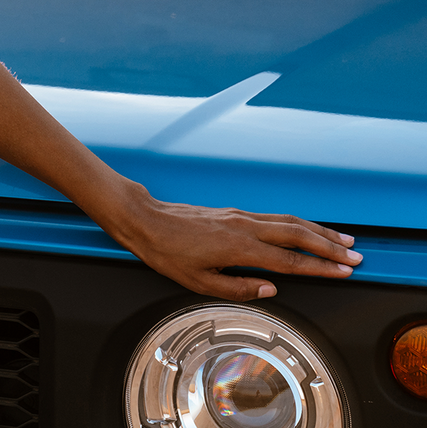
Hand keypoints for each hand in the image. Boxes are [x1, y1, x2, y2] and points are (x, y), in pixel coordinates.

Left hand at [111, 185, 361, 299]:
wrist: (145, 220)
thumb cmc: (167, 253)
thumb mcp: (198, 282)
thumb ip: (238, 288)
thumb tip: (271, 288)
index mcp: (239, 247)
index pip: (290, 260)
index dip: (320, 267)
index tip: (344, 271)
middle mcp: (244, 226)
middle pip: (297, 234)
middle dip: (329, 246)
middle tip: (356, 256)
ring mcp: (240, 216)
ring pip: (288, 221)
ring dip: (318, 230)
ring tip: (342, 239)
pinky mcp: (234, 212)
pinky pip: (274, 217)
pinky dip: (298, 223)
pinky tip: (307, 228)